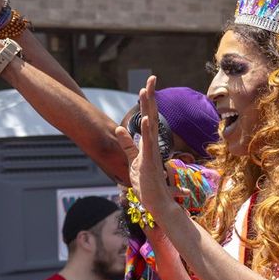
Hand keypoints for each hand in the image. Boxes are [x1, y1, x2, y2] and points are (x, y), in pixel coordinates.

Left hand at [114, 76, 174, 218]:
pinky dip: (147, 130)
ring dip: (148, 107)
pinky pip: (148, 143)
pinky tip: (146, 118)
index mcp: (148, 143)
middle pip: (152, 115)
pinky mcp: (150, 161)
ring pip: (150, 124)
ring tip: (146, 90)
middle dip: (151, 96)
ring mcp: (153, 151)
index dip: (147, 101)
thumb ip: (126, 145)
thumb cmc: (147, 183)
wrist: (159, 202)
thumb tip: (119, 129)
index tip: (147, 84)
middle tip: (151, 77)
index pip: (148, 117)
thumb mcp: (133, 161)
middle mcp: (153, 143)